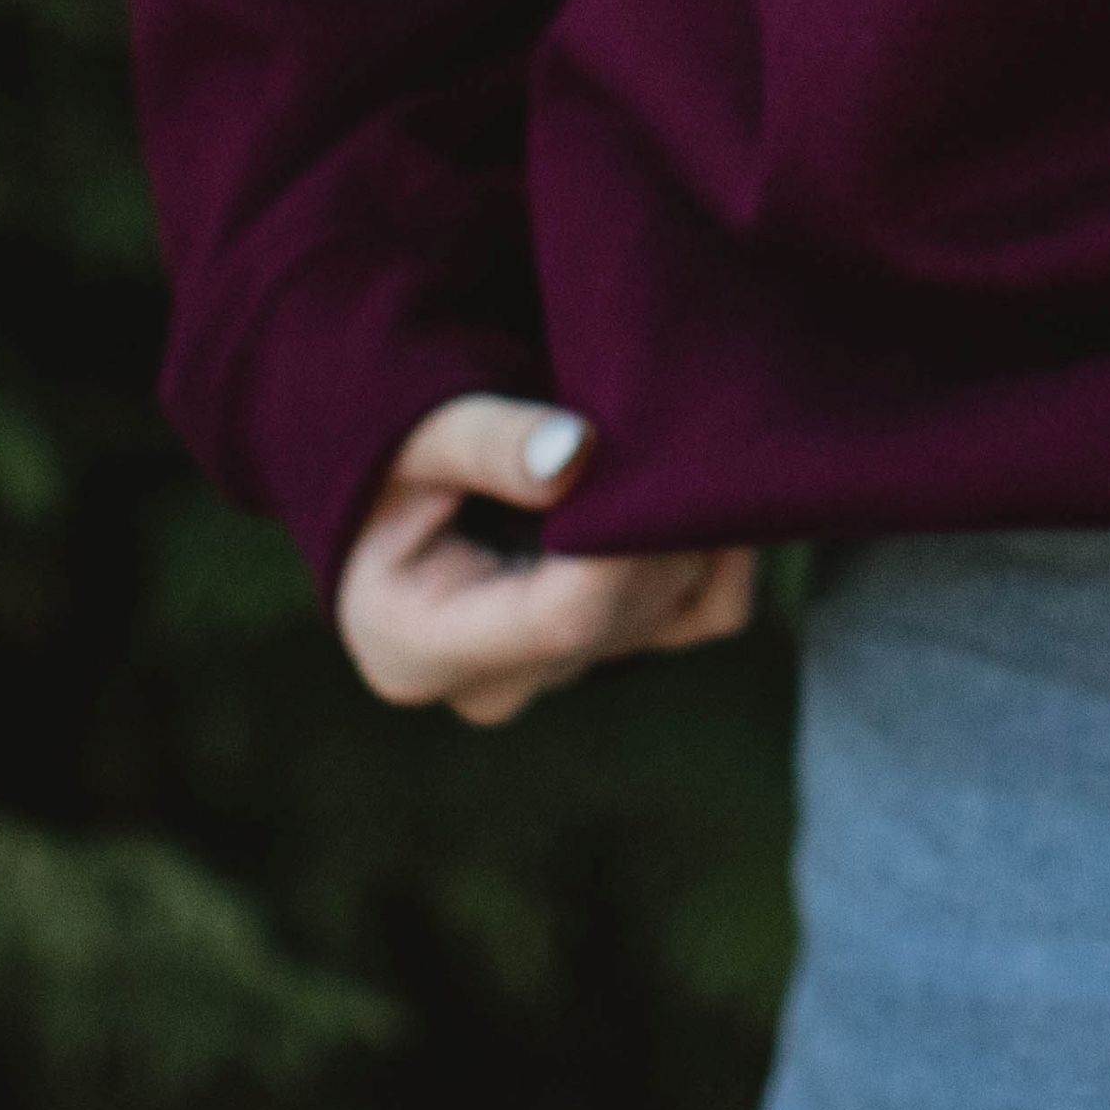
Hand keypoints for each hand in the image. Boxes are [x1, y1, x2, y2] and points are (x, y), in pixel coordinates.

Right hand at [336, 395, 758, 724]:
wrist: (396, 496)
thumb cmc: (391, 464)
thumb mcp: (416, 438)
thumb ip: (488, 442)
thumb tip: (576, 451)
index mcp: (418, 650)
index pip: (561, 618)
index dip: (626, 545)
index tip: (662, 459)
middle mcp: (494, 686)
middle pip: (621, 615)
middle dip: (664, 522)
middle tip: (685, 423)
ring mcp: (559, 675)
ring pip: (672, 610)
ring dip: (690, 527)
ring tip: (678, 439)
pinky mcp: (611, 650)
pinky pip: (704, 612)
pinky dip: (718, 547)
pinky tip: (701, 480)